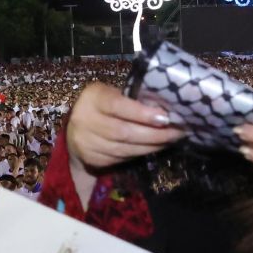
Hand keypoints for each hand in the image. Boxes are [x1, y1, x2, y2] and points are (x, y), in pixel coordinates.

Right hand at [66, 81, 185, 172]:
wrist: (75, 126)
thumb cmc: (102, 105)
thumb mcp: (112, 94)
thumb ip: (132, 100)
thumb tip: (165, 109)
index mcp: (93, 98)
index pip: (118, 106)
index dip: (142, 113)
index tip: (165, 117)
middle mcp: (85, 121)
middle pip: (124, 132)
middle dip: (154, 134)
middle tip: (176, 132)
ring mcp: (86, 143)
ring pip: (124, 149)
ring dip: (151, 147)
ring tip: (170, 141)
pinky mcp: (91, 159)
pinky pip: (121, 159)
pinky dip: (140, 154)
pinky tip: (154, 149)